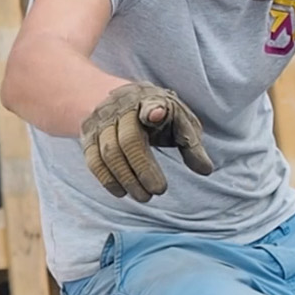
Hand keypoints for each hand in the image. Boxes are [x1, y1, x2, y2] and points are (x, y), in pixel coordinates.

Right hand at [80, 82, 213, 202]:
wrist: (117, 98)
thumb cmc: (158, 114)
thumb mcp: (178, 121)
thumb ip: (191, 144)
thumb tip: (206, 170)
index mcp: (150, 100)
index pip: (151, 104)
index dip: (153, 109)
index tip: (157, 114)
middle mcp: (122, 108)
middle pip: (129, 140)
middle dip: (144, 168)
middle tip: (159, 191)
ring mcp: (101, 122)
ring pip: (109, 153)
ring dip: (127, 179)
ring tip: (145, 197)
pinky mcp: (88, 136)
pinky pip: (93, 160)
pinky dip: (108, 179)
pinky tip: (123, 193)